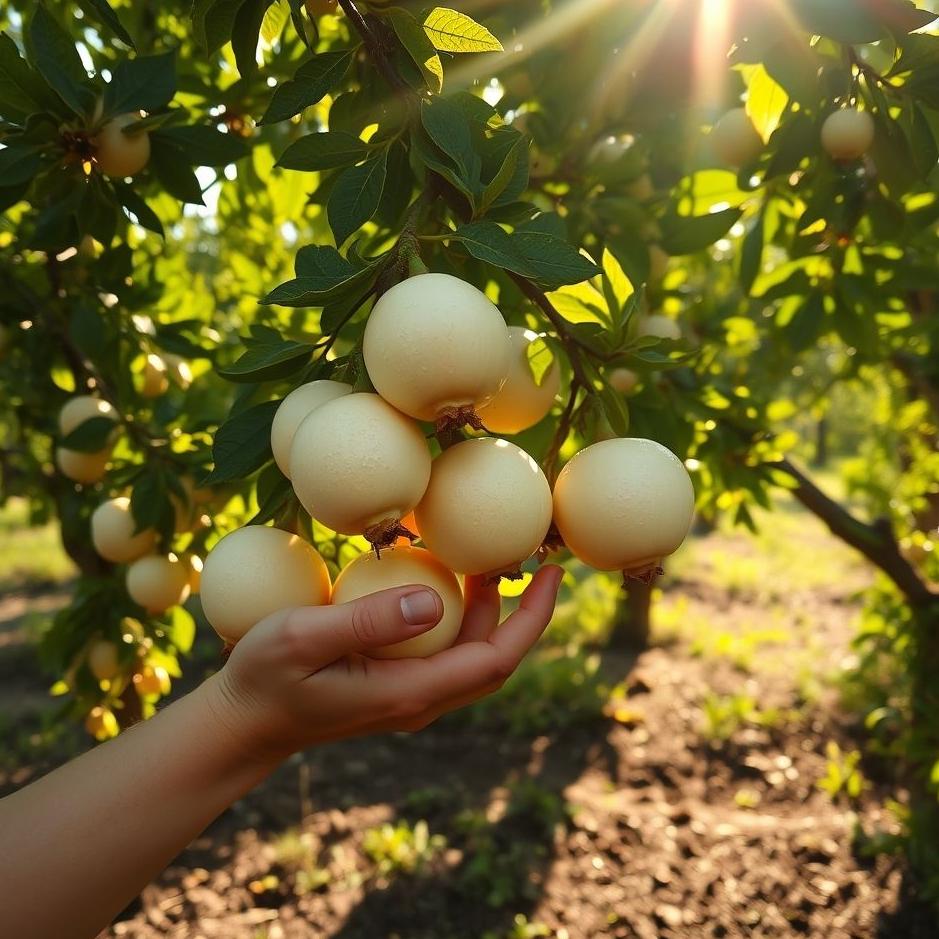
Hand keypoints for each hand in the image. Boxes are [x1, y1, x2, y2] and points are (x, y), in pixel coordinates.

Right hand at [205, 564, 563, 763]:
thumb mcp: (303, 638)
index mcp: (408, 692)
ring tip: (484, 558)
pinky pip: (443, 653)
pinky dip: (457, 617)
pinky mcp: (395, 688)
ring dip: (488, 611)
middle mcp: (420, 701)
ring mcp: (408, 697)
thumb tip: (436, 599)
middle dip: (521, 611)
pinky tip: (440, 582)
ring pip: (470, 655)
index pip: (495, 659)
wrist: (243, 724)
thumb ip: (368, 620)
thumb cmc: (263, 678)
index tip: (553, 575)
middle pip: (492, 658)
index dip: (532, 618)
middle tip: (524, 554)